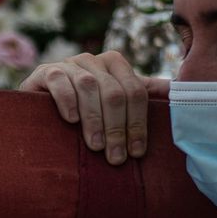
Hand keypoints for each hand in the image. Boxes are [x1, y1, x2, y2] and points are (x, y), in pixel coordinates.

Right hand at [19, 50, 169, 165]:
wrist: (39, 107)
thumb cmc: (83, 109)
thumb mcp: (114, 101)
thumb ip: (141, 95)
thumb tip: (177, 92)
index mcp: (115, 64)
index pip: (135, 92)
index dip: (138, 123)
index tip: (136, 152)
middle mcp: (93, 60)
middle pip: (114, 92)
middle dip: (117, 128)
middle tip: (115, 158)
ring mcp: (69, 64)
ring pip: (89, 87)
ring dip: (94, 120)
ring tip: (96, 146)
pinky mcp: (45, 71)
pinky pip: (60, 81)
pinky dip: (67, 101)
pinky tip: (71, 121)